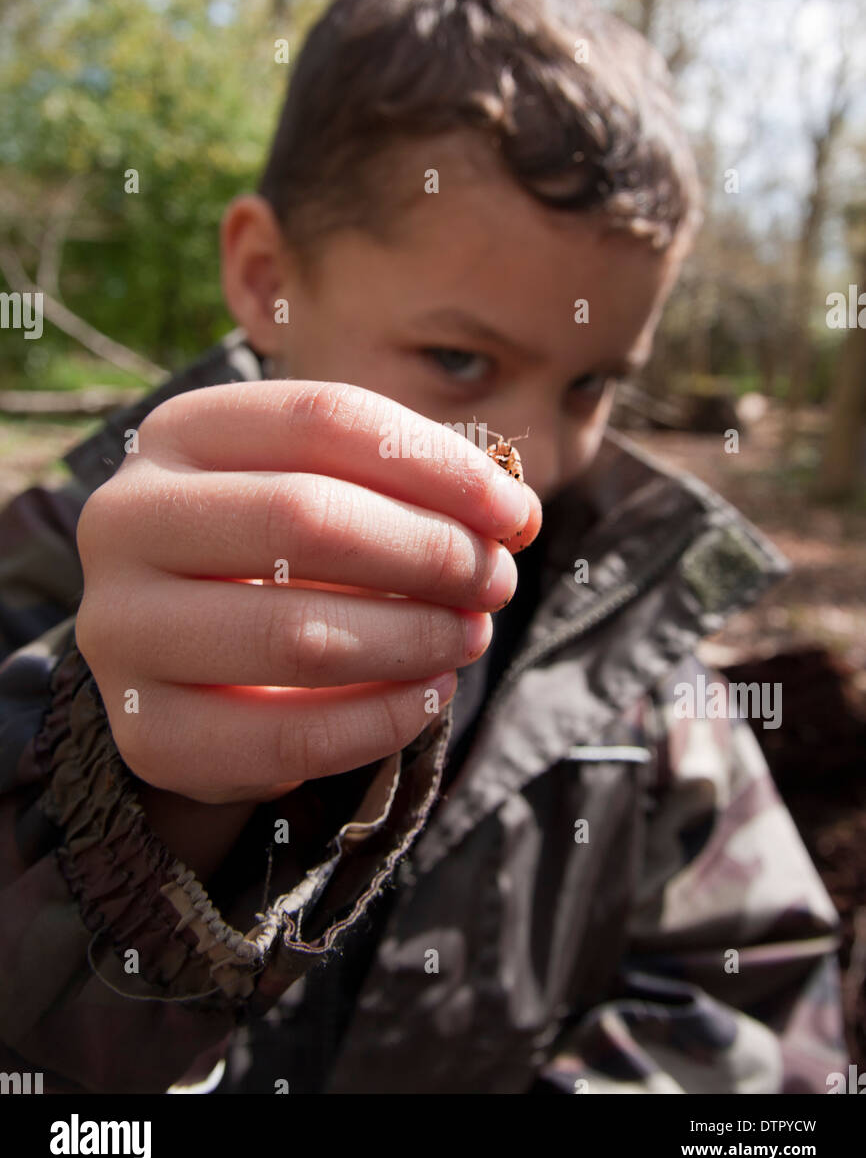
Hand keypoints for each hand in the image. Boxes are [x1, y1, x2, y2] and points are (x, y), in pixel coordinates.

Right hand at [75, 380, 541, 806]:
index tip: (516, 512)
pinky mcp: (145, 733)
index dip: (438, 465)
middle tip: (495, 581)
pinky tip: (429, 696)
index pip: (323, 419)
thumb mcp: (324, 489)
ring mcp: (120, 630)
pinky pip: (287, 738)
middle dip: (431, 552)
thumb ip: (406, 485)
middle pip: (305, 517)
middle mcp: (125, 520)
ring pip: (298, 635)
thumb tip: (510, 512)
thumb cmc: (275, 555)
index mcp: (176, 433)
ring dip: (416, 639)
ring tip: (470, 636)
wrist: (183, 660)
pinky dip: (381, 722)